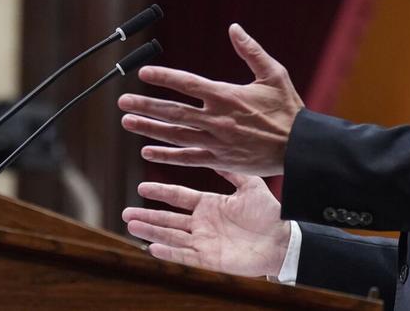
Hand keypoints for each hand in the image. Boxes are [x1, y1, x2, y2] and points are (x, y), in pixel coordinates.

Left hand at [119, 23, 304, 176]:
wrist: (299, 148)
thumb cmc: (288, 110)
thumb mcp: (274, 74)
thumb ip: (251, 51)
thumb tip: (234, 28)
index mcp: (227, 96)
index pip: (188, 84)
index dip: (164, 77)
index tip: (143, 73)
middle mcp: (217, 119)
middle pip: (174, 111)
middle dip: (146, 105)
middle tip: (123, 101)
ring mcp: (216, 142)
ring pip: (175, 135)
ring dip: (149, 128)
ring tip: (127, 121)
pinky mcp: (220, 160)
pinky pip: (187, 158)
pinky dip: (166, 156)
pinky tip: (146, 152)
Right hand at [123, 171, 290, 277]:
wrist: (283, 241)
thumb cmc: (269, 214)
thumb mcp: (250, 186)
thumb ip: (232, 171)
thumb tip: (218, 150)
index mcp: (210, 205)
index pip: (179, 197)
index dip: (161, 192)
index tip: (141, 187)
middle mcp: (203, 223)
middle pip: (169, 219)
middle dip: (147, 215)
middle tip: (126, 212)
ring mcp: (204, 242)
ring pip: (171, 236)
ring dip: (151, 231)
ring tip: (132, 225)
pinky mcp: (210, 260)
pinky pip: (184, 256)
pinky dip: (168, 252)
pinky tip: (152, 247)